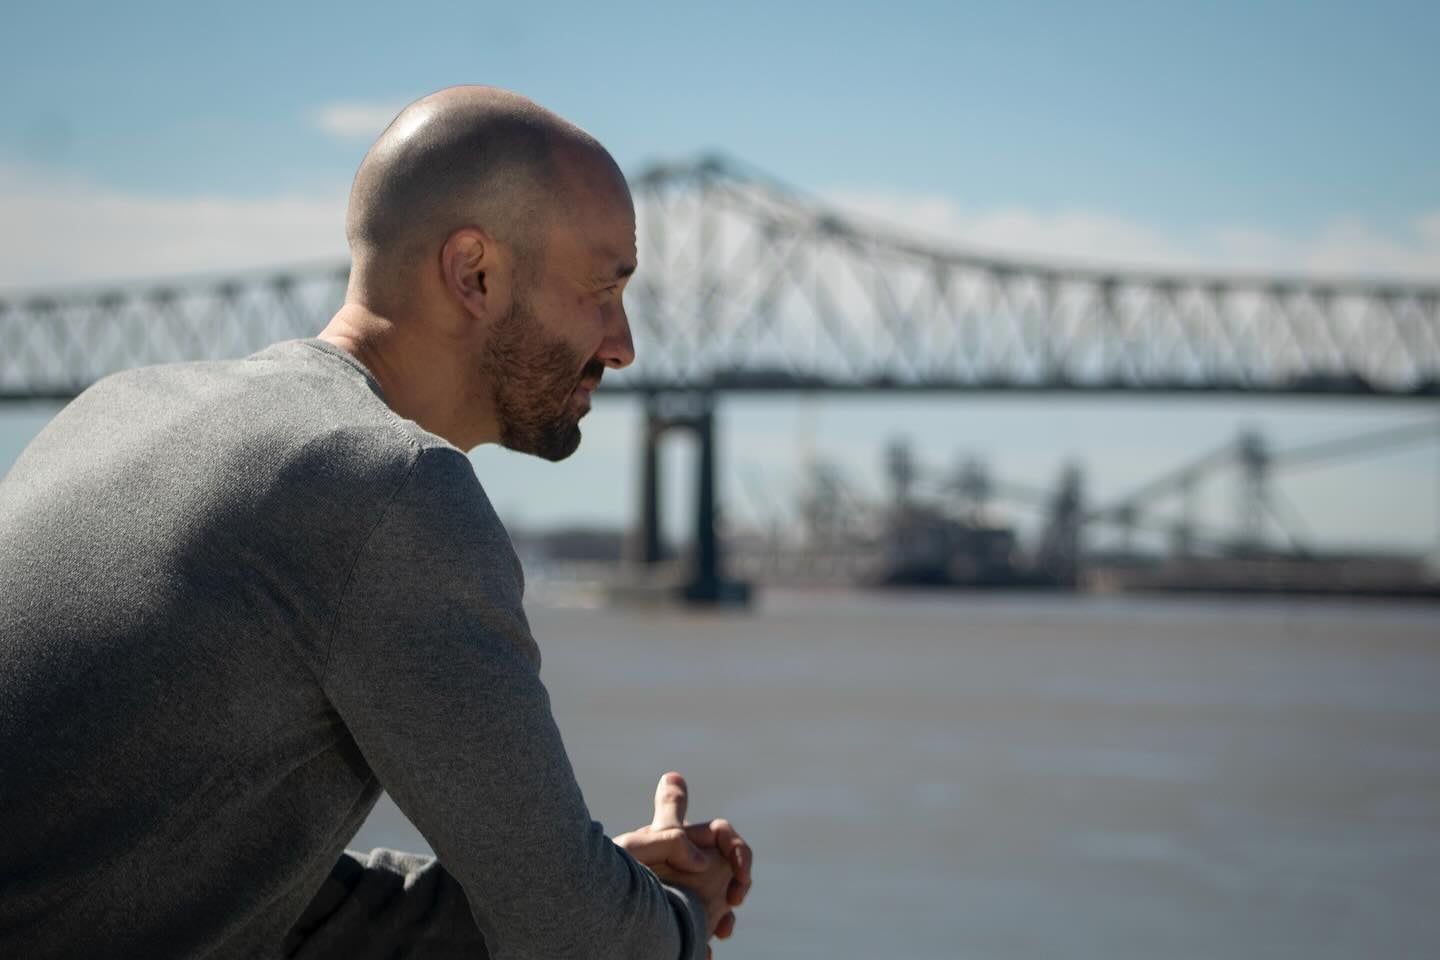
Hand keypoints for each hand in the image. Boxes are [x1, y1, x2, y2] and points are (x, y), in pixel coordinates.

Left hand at [613, 772, 752, 943]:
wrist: (596, 922)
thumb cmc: (607, 881)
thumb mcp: (635, 849)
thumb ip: (671, 839)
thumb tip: (703, 860)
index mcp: (674, 842)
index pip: (718, 833)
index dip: (736, 846)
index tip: (740, 871)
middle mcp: (682, 866)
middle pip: (725, 867)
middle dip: (738, 882)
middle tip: (734, 900)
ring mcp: (682, 895)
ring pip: (718, 900)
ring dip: (726, 915)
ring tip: (719, 931)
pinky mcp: (676, 923)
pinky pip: (700, 928)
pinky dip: (704, 939)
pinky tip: (701, 951)